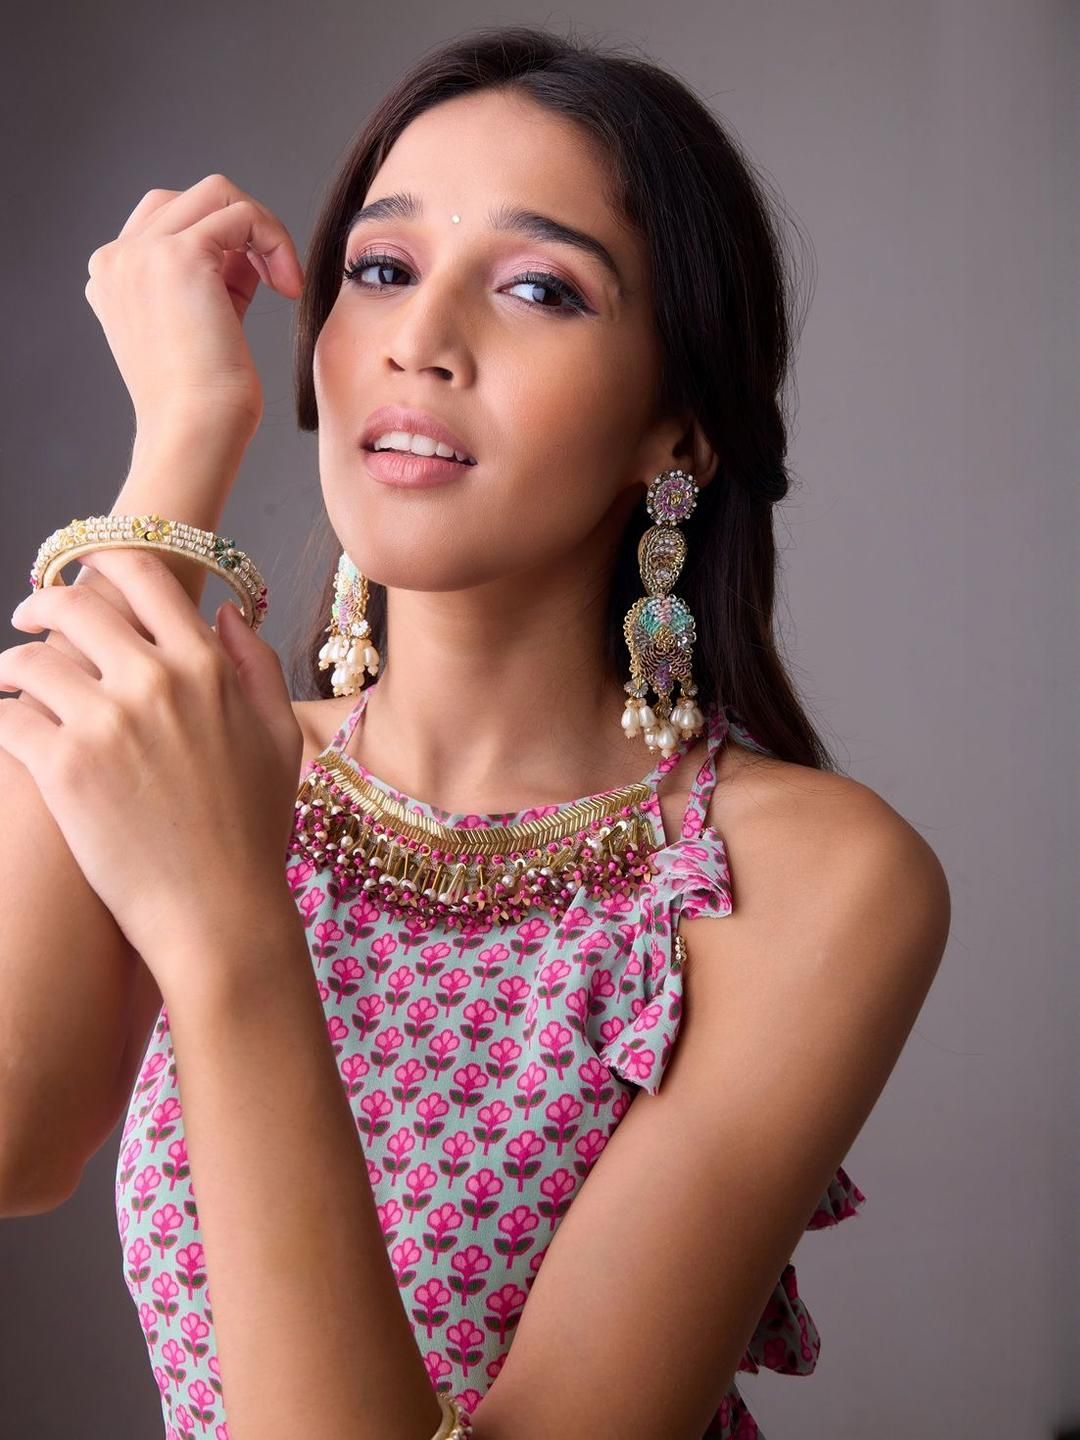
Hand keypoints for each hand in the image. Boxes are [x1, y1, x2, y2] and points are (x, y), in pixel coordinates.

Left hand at [0, 552, 304, 1001]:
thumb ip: (257, 665)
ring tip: (11, 683)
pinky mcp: (62, 768)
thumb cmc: (253, 832)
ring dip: (12, 665)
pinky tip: (5, 728)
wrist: (219, 914)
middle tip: (28, 622)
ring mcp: (105, 723)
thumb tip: (225, 612)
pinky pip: (5, 716)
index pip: (143, 574)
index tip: (80, 579)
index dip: (101, 564)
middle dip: (41, 606)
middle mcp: (155, 680)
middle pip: (74, 606)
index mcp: (206, 667)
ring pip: (28, 660)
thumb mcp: (279, 737)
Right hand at [85, 172, 305, 440]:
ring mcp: (142, 253)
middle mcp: (116, 260)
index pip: (166, 224)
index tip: (253, 290)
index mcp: (113, 278)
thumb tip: (246, 247)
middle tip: (275, 280)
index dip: (220, 245)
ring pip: (215, 193)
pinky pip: (241, 215)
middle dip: (242, 230)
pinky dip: (275, 240)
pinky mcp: (181, 255)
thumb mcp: (201, 326)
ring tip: (284, 280)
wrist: (194, 433)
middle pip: (188, 199)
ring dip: (262, 228)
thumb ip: (213, 280)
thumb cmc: (204, 403)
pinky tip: (288, 286)